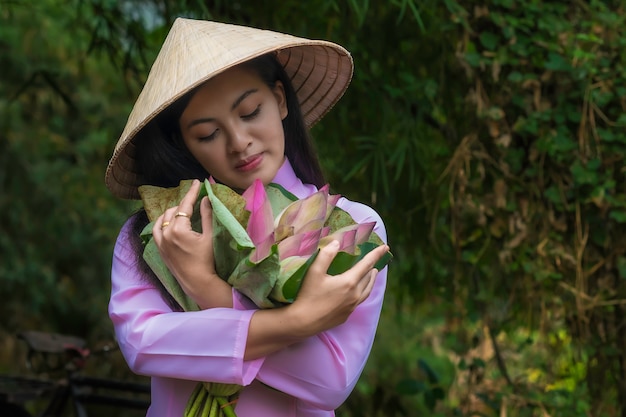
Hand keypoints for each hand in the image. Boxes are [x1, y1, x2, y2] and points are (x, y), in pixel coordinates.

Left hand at [152, 179, 231, 308]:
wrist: (198, 282)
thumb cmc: (207, 260)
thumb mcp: (210, 236)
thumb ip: (208, 215)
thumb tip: (206, 198)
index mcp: (178, 229)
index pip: (185, 205)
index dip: (192, 192)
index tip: (197, 182)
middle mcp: (166, 234)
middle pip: (173, 210)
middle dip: (183, 203)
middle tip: (194, 199)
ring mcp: (160, 243)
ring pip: (161, 219)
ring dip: (171, 212)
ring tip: (181, 210)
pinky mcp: (160, 250)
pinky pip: (156, 231)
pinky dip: (161, 223)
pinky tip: (168, 222)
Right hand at [290, 240, 388, 335]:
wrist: (303, 322)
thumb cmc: (308, 295)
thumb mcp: (314, 272)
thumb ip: (326, 255)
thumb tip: (337, 242)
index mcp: (349, 282)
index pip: (367, 264)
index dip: (376, 254)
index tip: (386, 247)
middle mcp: (354, 295)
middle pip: (368, 278)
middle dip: (373, 267)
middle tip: (375, 260)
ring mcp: (351, 307)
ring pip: (367, 291)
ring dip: (370, 281)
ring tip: (372, 274)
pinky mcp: (346, 316)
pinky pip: (359, 301)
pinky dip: (362, 292)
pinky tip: (357, 292)